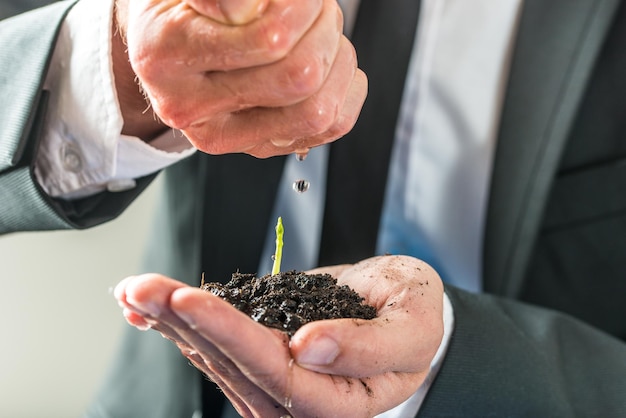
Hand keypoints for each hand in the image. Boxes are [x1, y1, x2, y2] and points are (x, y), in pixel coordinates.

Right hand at [112, 0, 366, 155]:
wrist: (166, 48)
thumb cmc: (185, 8)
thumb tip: (248, 9)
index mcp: (167, 53)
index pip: (270, 38)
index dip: (300, 6)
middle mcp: (190, 105)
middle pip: (299, 77)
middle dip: (324, 28)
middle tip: (316, 5)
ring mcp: (227, 135)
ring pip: (317, 111)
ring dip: (337, 60)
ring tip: (322, 31)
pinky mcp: (258, 147)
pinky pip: (331, 127)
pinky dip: (346, 88)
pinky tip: (329, 63)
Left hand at [115, 256, 443, 416]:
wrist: (403, 310)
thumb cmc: (414, 316)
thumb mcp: (413, 326)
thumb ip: (370, 346)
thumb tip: (310, 348)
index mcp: (339, 401)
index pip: (275, 371)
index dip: (229, 334)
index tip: (190, 298)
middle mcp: (298, 401)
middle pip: (232, 365)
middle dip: (184, 322)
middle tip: (142, 287)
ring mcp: (274, 384)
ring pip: (215, 356)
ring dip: (171, 321)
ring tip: (134, 290)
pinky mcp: (260, 360)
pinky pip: (215, 347)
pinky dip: (178, 325)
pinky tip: (144, 310)